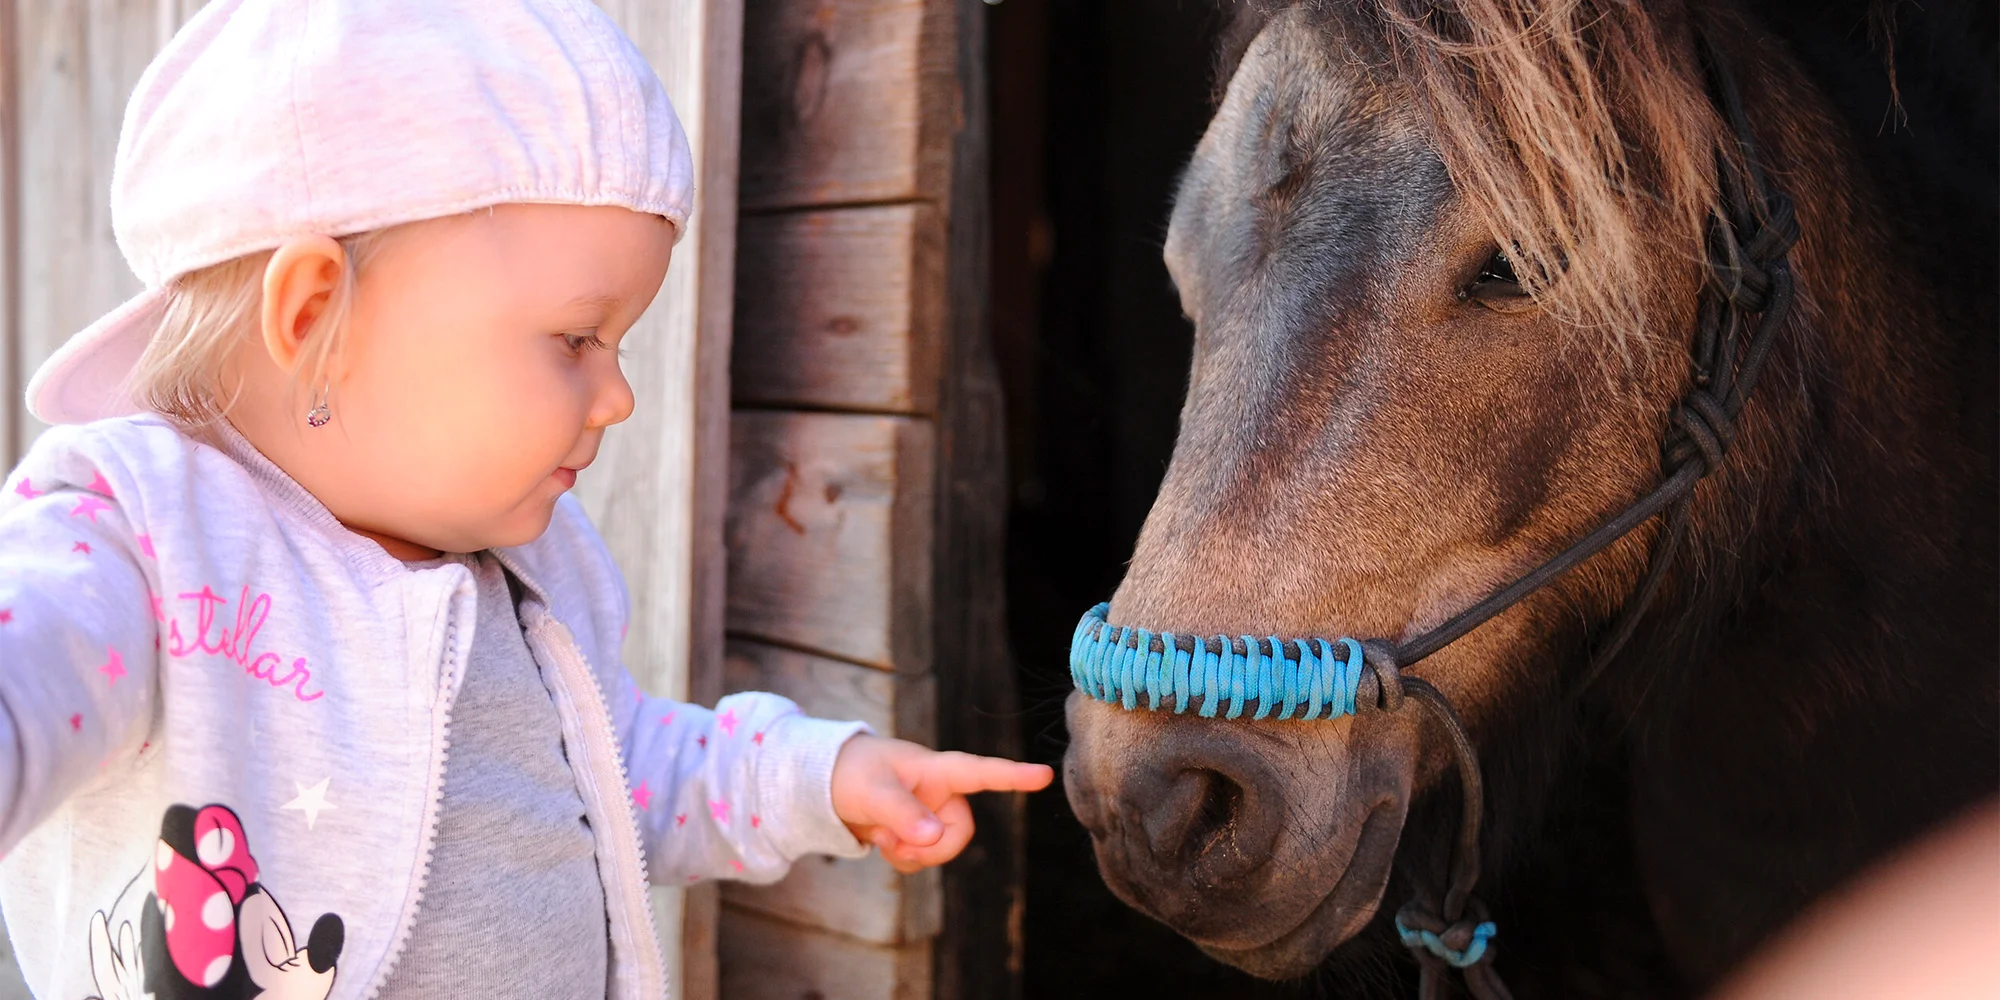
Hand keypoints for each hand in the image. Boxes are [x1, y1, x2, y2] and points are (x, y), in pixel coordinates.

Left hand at [831, 735, 1053, 872]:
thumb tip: (935, 838)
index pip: (982, 772)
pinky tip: (882, 843)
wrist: (821, 782)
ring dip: (912, 854)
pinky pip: (923, 857)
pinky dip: (903, 858)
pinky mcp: (914, 831)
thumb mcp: (873, 791)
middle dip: (932, 848)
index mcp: (937, 769)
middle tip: (896, 844)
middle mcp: (940, 791)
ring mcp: (928, 812)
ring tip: (882, 836)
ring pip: (941, 849)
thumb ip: (904, 813)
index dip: (1014, 775)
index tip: (1044, 775)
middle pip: (961, 831)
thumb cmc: (849, 772)